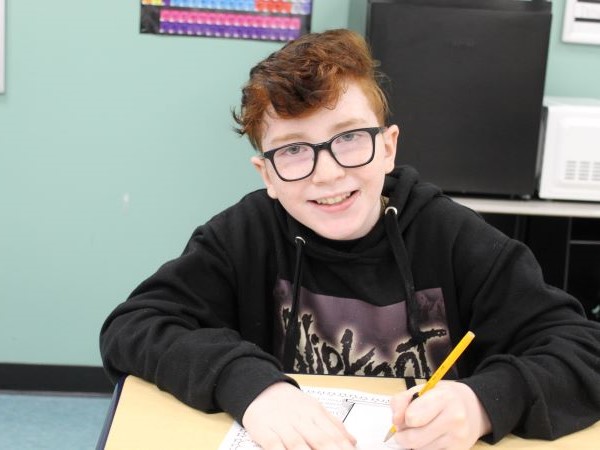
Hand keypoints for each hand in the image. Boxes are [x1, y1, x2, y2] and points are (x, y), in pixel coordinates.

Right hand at [241, 381, 356, 449]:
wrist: (261, 388)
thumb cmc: (291, 404)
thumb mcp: (315, 408)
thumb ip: (333, 425)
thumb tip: (353, 441)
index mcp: (316, 413)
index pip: (335, 435)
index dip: (344, 449)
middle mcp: (301, 419)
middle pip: (320, 441)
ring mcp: (282, 425)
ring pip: (298, 445)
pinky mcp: (264, 431)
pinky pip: (273, 445)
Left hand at [390, 381, 491, 449]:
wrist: (474, 409)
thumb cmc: (443, 397)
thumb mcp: (422, 389)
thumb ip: (402, 401)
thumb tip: (395, 421)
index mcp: (443, 398)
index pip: (412, 417)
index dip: (403, 418)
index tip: (406, 416)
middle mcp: (454, 418)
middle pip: (413, 439)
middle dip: (403, 436)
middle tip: (405, 429)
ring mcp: (458, 438)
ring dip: (414, 443)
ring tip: (421, 431)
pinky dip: (425, 448)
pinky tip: (430, 439)